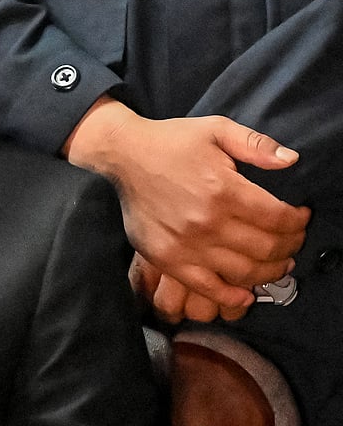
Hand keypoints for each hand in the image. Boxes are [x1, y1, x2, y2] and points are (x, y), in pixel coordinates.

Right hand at [66, 97, 309, 311]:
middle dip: (291, 247)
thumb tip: (292, 160)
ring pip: (244, 271)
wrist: (123, 154)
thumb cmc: (171, 141)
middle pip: (267, 248)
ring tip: (277, 264)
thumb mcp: (216, 129)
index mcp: (223, 189)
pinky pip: (206, 287)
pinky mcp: (166, 258)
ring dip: (269, 272)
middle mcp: (207, 221)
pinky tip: (245, 295)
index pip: (279, 218)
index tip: (302, 217)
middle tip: (294, 242)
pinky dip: (231, 297)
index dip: (299, 222)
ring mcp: (186, 244)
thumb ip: (256, 144)